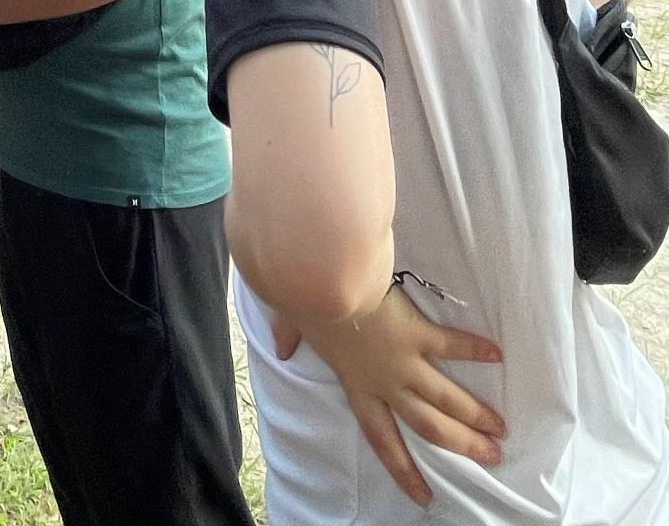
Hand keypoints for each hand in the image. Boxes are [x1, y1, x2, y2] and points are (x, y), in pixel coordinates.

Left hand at [277, 284, 504, 507]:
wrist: (319, 285)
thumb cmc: (303, 301)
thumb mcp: (294, 325)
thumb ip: (289, 339)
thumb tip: (280, 349)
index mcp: (357, 386)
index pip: (383, 439)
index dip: (403, 469)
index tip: (424, 496)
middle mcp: (386, 383)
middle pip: (429, 426)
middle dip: (462, 446)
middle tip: (491, 458)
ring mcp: (404, 362)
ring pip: (447, 399)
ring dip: (476, 415)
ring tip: (501, 429)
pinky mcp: (417, 334)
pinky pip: (451, 345)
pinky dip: (475, 350)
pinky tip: (499, 354)